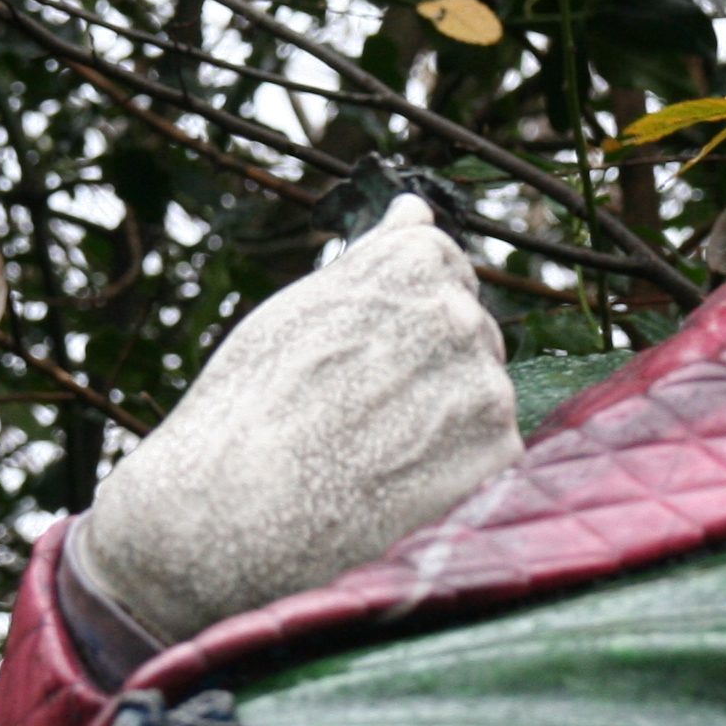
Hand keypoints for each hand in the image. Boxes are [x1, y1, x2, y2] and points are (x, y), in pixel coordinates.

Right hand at [72, 195, 521, 644]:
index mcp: (414, 262)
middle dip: (428, 370)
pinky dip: (452, 474)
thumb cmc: (246, 407)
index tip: (361, 357)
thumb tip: (415, 209)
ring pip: (479, 398)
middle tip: (357, 417)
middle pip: (467, 336)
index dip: (399, 320)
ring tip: (368, 456)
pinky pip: (488, 456)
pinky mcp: (498, 457)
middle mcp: (461, 314)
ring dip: (441, 424)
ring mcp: (486, 387)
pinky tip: (394, 491)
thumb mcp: (296, 308)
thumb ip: (373, 258)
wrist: (227, 516)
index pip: (443, 270)